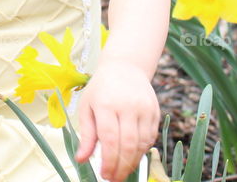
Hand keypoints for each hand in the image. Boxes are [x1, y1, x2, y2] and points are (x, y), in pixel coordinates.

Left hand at [74, 58, 159, 181]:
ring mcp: (144, 108)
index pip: (110, 139)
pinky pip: (150, 137)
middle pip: (128, 144)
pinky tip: (132, 158)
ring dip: (133, 162)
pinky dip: (142, 151)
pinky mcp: (155, 111)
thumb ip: (87, 135)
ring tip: (122, 172)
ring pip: (142, 143)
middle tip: (114, 179)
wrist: (125, 67)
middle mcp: (127, 106)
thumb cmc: (101, 89)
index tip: (104, 175)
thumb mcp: (87, 107)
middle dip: (121, 166)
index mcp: (106, 104)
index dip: (108, 161)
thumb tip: (81, 160)